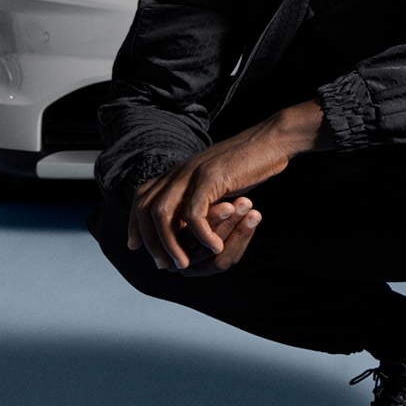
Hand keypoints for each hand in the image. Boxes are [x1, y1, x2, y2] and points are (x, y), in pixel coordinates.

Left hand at [126, 100, 328, 271]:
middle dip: (150, 240)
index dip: (134, 222)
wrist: (271, 141)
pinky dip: (202, 234)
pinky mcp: (211, 177)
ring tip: (184, 263)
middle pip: (147, 208)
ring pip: (165, 213)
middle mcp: (179, 171)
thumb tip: (186, 218)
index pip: (142, 197)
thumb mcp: (213, 180)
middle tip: (162, 264)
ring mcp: (193, 173)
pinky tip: (216, 247)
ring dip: (171, 243)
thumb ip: (196, 194)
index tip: (134, 245)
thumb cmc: (247, 164)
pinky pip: (195, 212)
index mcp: (177, 172)